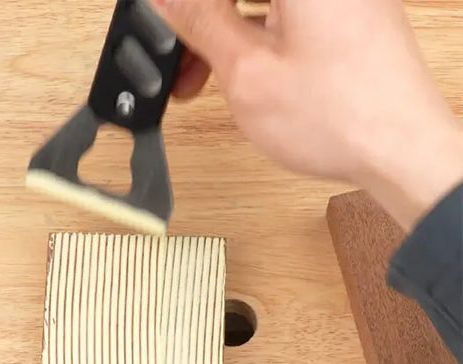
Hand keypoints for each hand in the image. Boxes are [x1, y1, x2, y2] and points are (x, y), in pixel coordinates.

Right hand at [166, 0, 462, 229]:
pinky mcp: (349, 16)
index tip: (164, 25)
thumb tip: (166, 0)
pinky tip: (238, 71)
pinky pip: (289, 13)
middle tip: (178, 58)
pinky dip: (256, 37)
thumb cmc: (339, 115)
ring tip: (198, 77)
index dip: (184, 9)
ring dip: (225, 32)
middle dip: (203, 21)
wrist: (400, 149)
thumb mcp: (246, 70)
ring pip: (262, 1)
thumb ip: (200, 23)